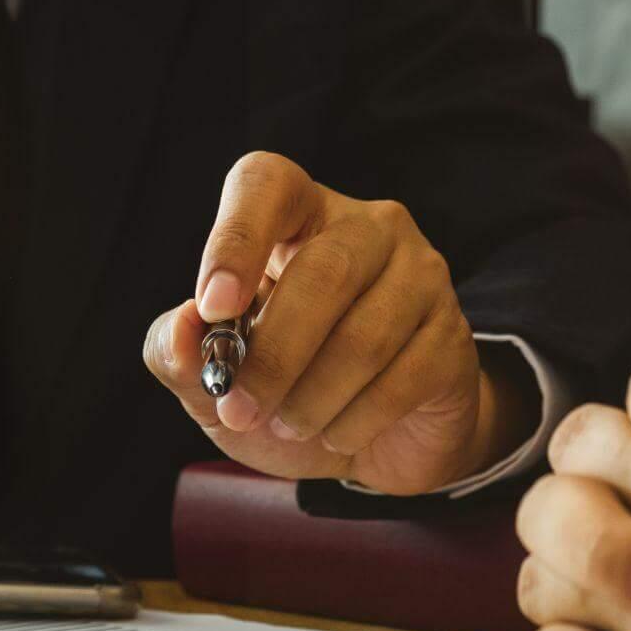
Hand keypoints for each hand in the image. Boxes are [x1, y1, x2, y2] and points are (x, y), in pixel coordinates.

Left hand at [142, 153, 532, 491]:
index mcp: (297, 214)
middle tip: (239, 409)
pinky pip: (403, 379)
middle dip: (273, 356)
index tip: (215, 306)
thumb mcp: (211, 380)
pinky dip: (354, 422)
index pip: (268, 183)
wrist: (369, 447)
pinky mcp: (452, 334)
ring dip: (310, 400)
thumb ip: (178, 353)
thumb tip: (185, 327)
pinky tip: (337, 432)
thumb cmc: (281, 390)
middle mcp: (368, 227)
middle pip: (323, 273)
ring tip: (290, 424)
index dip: (238, 238)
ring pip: (363, 337)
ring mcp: (421, 274)